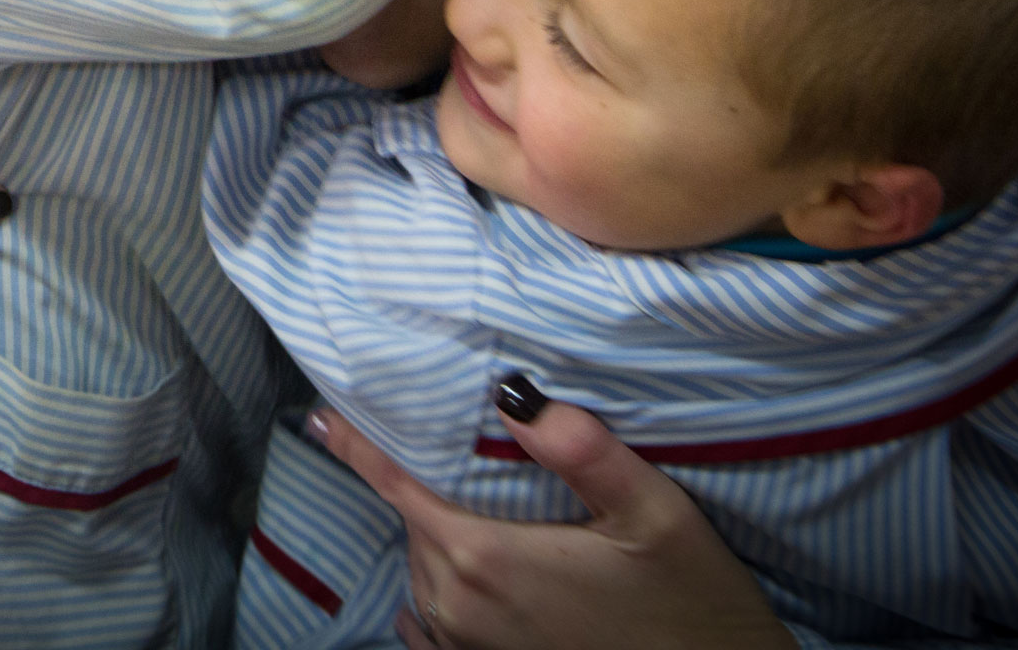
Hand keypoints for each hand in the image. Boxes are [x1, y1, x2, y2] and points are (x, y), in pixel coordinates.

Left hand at [311, 400, 792, 649]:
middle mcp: (458, 603)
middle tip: (447, 445)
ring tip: (468, 501)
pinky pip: (430, 620)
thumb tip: (518, 392)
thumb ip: (586, 452)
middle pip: (414, 520)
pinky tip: (461, 571)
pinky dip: (436, 588)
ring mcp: (466, 645)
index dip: (359, 443)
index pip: (396, 484)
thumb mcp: (656, 516)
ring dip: (437, 533)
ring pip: (424, 567)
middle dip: (424, 482)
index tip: (326, 413)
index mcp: (484, 556)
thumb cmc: (691, 606)